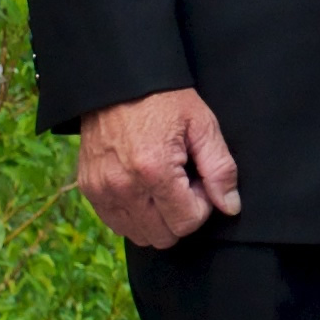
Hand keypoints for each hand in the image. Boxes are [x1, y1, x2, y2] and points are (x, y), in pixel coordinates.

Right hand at [76, 88, 240, 245]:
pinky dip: (134, 214)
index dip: (201, 204)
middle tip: (181, 182)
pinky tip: (142, 187)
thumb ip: (220, 169)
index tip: (197, 179)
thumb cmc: (163, 99)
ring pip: (140, 235)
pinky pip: (117, 224)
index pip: (187, 223)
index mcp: (154, 170)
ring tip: (161, 184)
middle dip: (179, 214)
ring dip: (157, 218)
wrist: (118, 82)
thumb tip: (230, 207)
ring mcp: (101, 190)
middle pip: (163, 237)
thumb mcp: (202, 125)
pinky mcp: (89, 189)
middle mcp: (123, 186)